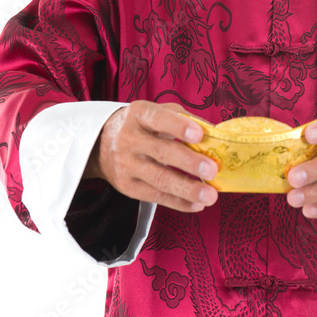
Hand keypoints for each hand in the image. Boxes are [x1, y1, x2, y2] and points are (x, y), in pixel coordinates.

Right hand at [83, 101, 218, 212]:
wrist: (102, 144)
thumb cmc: (142, 126)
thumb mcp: (158, 112)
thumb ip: (185, 119)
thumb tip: (215, 134)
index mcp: (139, 114)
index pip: (158, 118)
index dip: (178, 126)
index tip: (199, 134)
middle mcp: (128, 138)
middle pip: (161, 152)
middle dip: (189, 162)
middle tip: (212, 170)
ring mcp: (126, 164)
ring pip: (159, 179)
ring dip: (187, 189)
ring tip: (210, 195)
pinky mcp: (126, 186)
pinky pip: (155, 196)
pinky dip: (178, 202)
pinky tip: (197, 204)